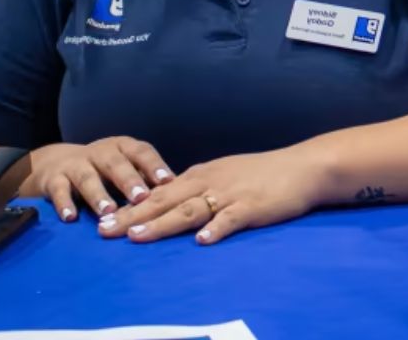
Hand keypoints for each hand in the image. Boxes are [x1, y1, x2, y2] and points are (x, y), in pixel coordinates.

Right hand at [28, 136, 173, 221]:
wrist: (55, 163)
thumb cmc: (103, 170)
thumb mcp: (125, 167)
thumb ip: (146, 180)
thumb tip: (178, 197)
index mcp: (122, 147)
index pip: (141, 152)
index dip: (154, 166)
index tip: (168, 182)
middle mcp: (100, 152)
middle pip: (115, 164)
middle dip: (129, 180)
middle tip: (141, 198)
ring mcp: (75, 164)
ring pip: (87, 177)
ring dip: (98, 195)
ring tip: (109, 212)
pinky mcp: (54, 179)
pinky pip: (59, 191)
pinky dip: (64, 204)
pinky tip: (70, 218)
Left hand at [97, 146, 328, 245]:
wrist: (302, 167)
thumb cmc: (264, 173)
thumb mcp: (225, 174)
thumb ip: (200, 187)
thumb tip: (174, 202)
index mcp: (201, 174)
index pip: (159, 192)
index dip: (131, 206)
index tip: (105, 220)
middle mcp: (210, 182)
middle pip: (165, 200)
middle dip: (133, 216)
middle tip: (105, 231)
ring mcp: (230, 194)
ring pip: (189, 209)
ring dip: (162, 223)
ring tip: (138, 236)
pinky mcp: (252, 207)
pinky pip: (230, 219)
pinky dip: (215, 229)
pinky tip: (201, 240)